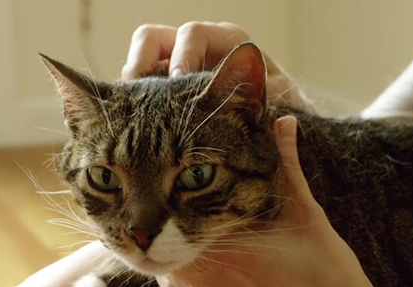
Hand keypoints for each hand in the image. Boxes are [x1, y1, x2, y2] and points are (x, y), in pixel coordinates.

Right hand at [122, 22, 314, 111]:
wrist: (274, 126)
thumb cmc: (280, 108)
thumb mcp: (282, 99)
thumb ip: (272, 92)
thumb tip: (257, 87)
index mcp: (226, 42)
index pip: (194, 34)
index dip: (182, 56)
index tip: (178, 83)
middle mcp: (197, 50)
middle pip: (152, 39)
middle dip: (142, 65)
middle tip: (139, 95)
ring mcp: (176, 69)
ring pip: (139, 62)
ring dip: (132, 84)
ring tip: (129, 111)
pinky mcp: (164, 91)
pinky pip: (139, 88)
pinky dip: (132, 102)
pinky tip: (133, 124)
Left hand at [156, 116, 398, 286]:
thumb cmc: (330, 274)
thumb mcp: (307, 214)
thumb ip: (287, 167)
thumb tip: (283, 123)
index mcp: (228, 251)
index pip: (179, 222)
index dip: (176, 205)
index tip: (178, 191)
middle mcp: (210, 284)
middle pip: (168, 252)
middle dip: (174, 232)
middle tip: (182, 216)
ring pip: (172, 279)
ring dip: (180, 260)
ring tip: (202, 244)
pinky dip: (190, 286)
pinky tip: (214, 273)